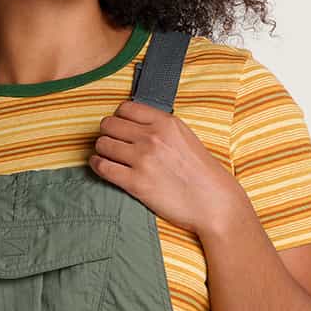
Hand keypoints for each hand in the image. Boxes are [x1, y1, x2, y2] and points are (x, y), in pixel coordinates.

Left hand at [88, 101, 250, 237]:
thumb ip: (160, 127)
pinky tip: (101, 166)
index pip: (126, 108)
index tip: (121, 128)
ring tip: (108, 156)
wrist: (213, 202)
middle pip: (109, 124)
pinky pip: (103, 167)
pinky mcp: (136, 183)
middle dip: (108, 133)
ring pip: (103, 144)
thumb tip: (135, 124)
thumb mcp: (184, 137)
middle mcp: (152, 137)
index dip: (119, 118)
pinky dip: (97, 165)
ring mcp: (143, 160)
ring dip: (102, 150)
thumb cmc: (201, 172)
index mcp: (165, 122)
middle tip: (112, 143)